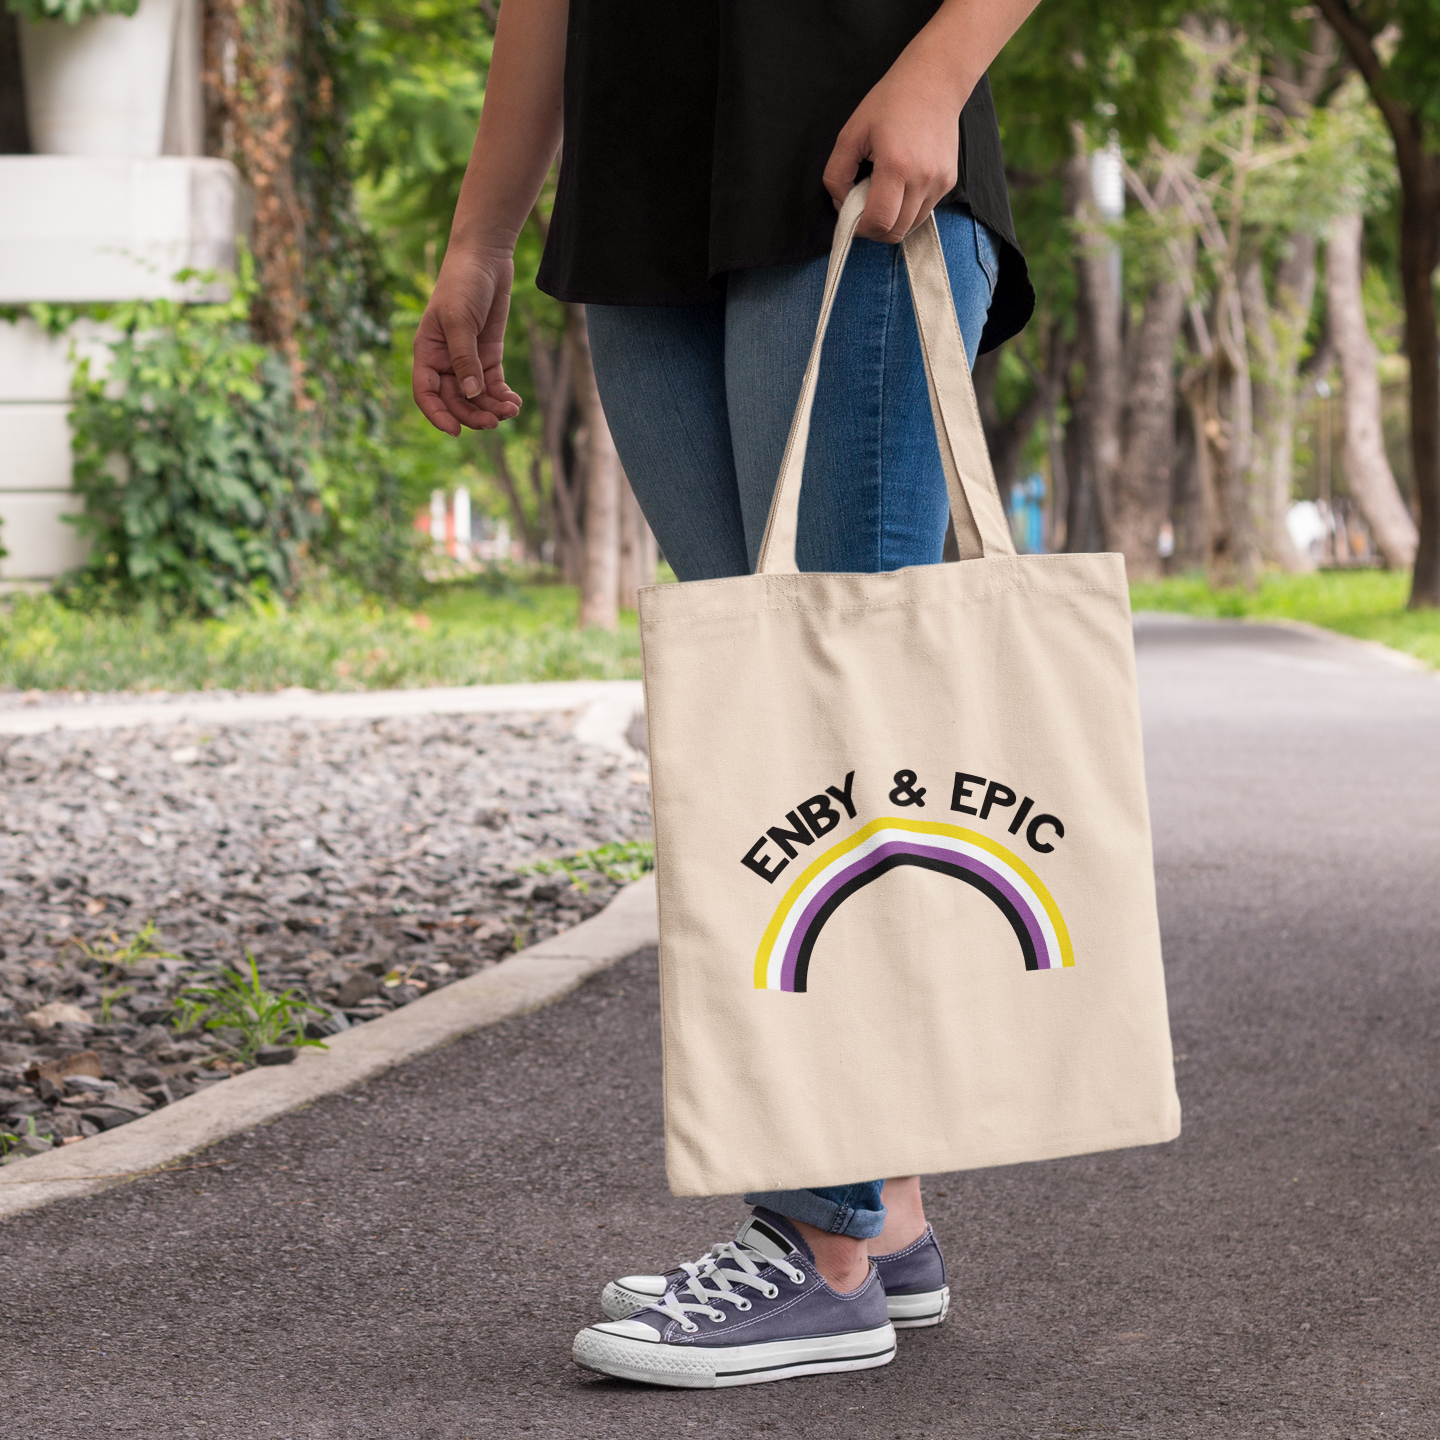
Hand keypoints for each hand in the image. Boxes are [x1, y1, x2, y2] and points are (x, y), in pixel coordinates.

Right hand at [412, 246, 523, 435]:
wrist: (486, 258)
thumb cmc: (463, 284)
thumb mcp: (460, 321)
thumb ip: (464, 359)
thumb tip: (470, 394)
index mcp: (427, 352)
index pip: (426, 393)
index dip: (437, 415)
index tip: (456, 431)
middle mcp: (445, 360)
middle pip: (455, 400)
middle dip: (474, 415)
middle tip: (495, 422)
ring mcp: (468, 360)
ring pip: (477, 397)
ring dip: (492, 408)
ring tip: (512, 410)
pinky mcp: (489, 355)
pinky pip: (493, 385)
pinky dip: (503, 396)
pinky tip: (515, 402)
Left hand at [823, 52, 967, 243]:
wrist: (935, 81)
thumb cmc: (890, 102)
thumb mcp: (851, 133)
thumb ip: (837, 174)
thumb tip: (841, 204)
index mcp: (897, 167)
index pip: (879, 222)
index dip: (860, 228)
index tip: (850, 215)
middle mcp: (923, 179)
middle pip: (895, 232)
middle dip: (874, 229)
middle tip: (863, 208)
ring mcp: (940, 183)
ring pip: (911, 226)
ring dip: (892, 221)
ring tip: (882, 194)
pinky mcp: (949, 182)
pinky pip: (924, 212)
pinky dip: (907, 210)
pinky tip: (900, 186)